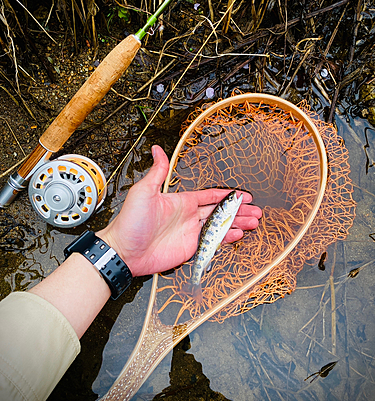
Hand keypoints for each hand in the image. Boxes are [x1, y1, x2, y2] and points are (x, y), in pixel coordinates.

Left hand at [97, 145, 261, 276]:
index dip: (227, 195)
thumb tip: (157, 150)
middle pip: (220, 211)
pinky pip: (212, 242)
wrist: (125, 250)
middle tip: (256, 210)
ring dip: (237, 223)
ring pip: (220, 226)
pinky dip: (227, 238)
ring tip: (254, 222)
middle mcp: (188, 216)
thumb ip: (157, 172)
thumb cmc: (130, 221)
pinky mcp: (190, 248)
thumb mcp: (143, 191)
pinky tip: (238, 235)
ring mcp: (190, 233)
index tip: (242, 194)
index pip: (210, 195)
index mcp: (181, 201)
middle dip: (238, 210)